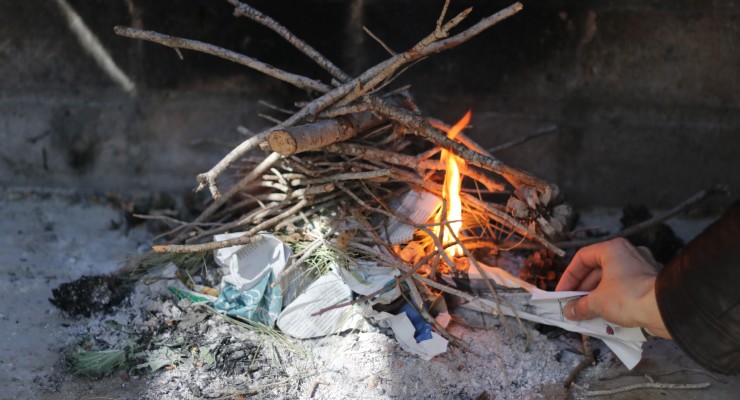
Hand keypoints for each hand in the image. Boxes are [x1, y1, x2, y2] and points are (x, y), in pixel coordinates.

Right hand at [555, 238, 670, 338]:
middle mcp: (628, 253)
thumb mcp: (597, 302)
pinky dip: (615, 299)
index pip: (582, 258)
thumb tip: (569, 311)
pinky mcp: (652, 282)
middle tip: (573, 305)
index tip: (562, 293)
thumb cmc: (629, 297)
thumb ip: (580, 306)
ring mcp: (642, 267)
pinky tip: (608, 314)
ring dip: (597, 296)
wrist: (666, 309)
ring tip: (588, 313)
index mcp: (612, 249)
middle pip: (597, 269)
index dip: (569, 276)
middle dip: (583, 289)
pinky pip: (626, 288)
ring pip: (612, 280)